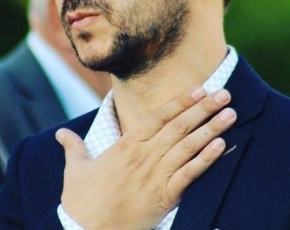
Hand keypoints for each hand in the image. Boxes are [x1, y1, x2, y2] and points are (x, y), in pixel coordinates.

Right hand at [55, 87, 235, 229]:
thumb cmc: (81, 201)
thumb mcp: (75, 169)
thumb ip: (73, 147)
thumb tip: (60, 134)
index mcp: (126, 145)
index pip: (159, 116)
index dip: (180, 101)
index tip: (199, 89)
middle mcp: (144, 156)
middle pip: (179, 126)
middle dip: (203, 108)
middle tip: (225, 93)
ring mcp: (156, 175)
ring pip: (188, 146)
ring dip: (211, 129)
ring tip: (230, 114)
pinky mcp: (164, 197)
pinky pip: (189, 175)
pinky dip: (206, 160)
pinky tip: (222, 146)